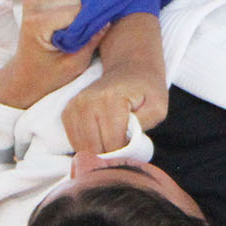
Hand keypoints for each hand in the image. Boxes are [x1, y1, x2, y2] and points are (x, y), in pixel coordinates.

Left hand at [0, 0, 95, 108]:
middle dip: (89, 14)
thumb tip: (109, 19)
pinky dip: (78, 8)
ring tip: (80, 32)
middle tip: (91, 34)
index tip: (102, 32)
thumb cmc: (48, 75)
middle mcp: (34, 4)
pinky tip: (75, 24)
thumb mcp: (74, 64)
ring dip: (84, 11)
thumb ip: (91, 40)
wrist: (25, 76)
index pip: (78, 11)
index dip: (94, 20)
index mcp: (37, 22)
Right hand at [61, 12, 167, 152]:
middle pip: (95, 148)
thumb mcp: (157, 108)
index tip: (133, 147)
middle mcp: (89, 101)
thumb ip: (142, 128)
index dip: (125, 153)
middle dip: (110, 156)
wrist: (130, 69)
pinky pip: (73, 141)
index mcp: (112, 99)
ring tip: (112, 143)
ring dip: (97, 152)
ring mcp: (75, 106)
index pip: (113, 143)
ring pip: (82, 147)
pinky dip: (86, 146)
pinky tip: (100, 139)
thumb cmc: (147, 90)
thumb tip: (122, 146)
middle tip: (123, 148)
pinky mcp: (67, 111)